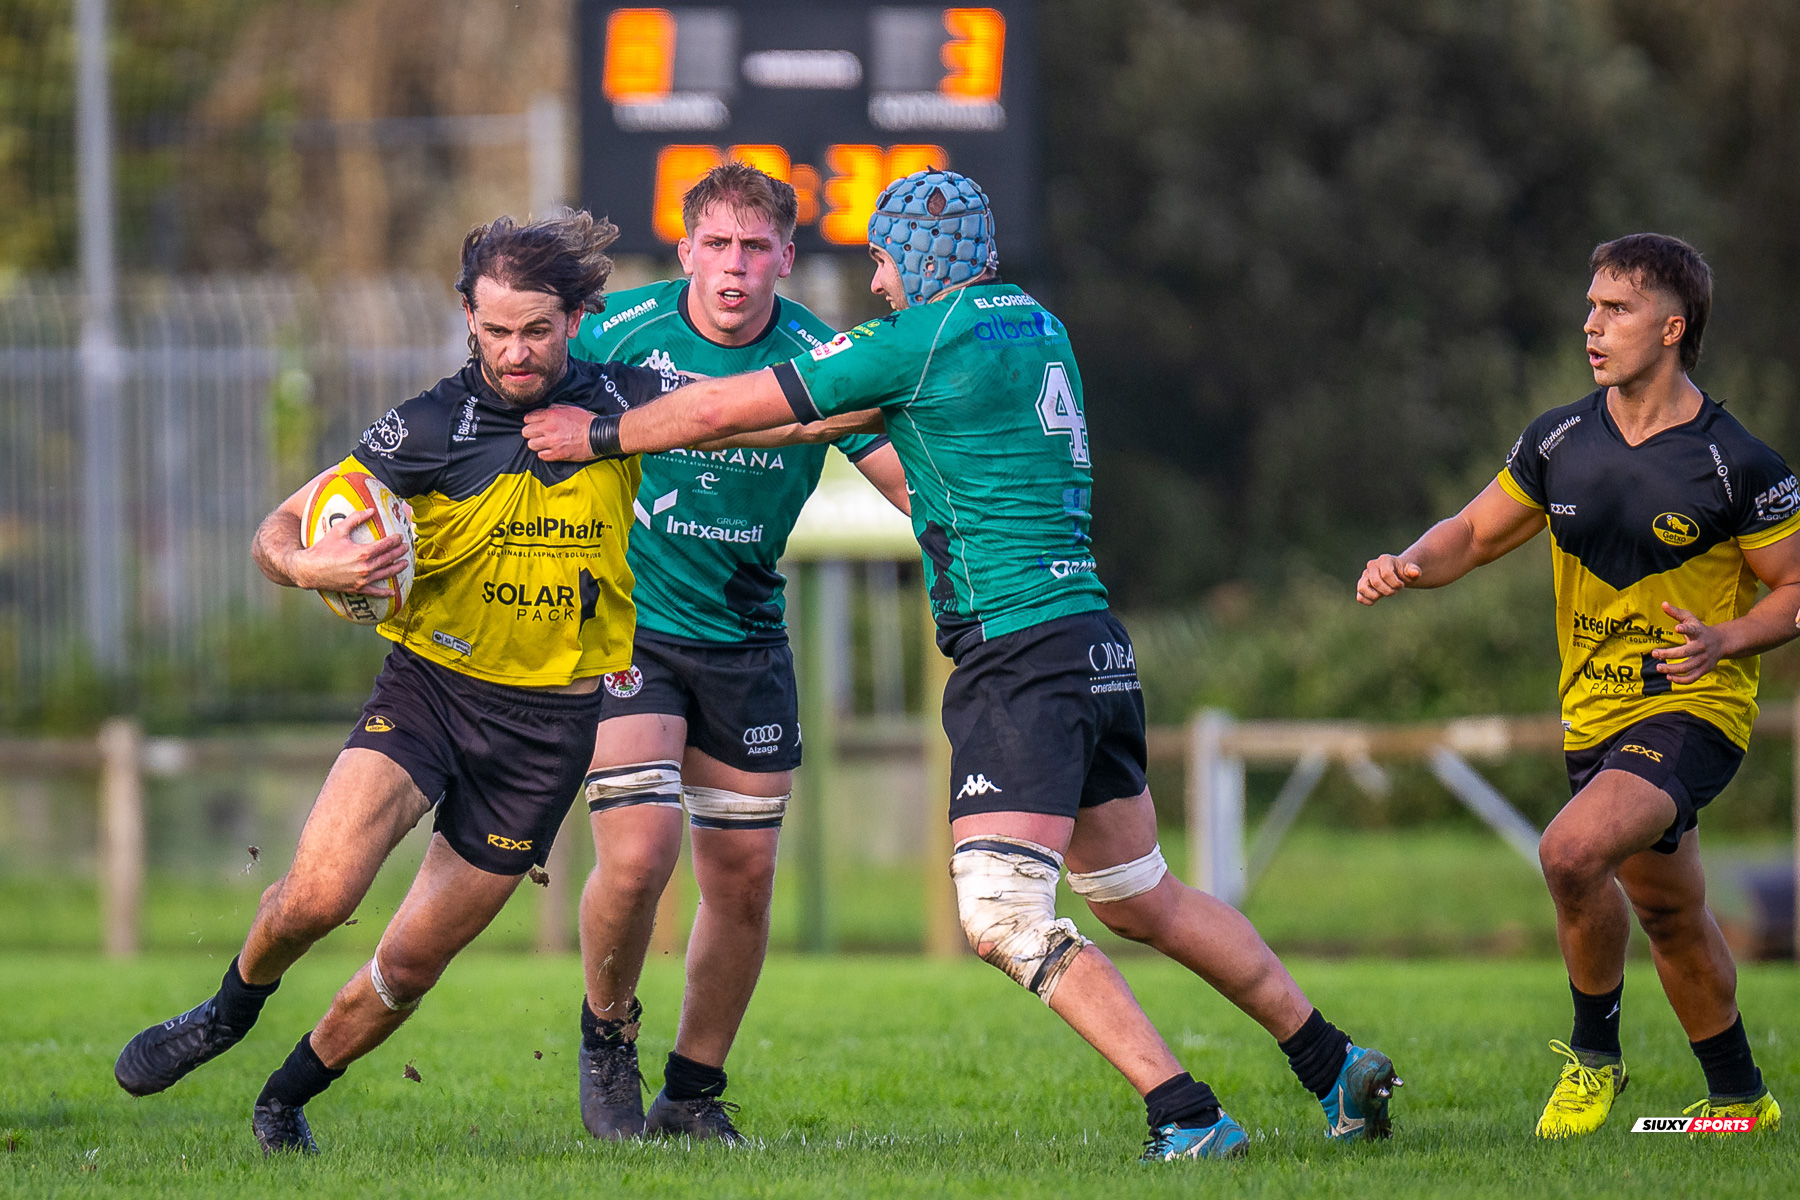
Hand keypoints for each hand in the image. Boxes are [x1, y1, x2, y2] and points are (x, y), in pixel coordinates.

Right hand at [290, 509, 407, 594]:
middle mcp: (366, 568)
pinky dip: (385, 592)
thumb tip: (371, 510)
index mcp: (363, 553)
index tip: (400, 537)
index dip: (395, 540)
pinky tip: (393, 592)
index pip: (386, 545)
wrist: (309, 570)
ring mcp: (362, 580)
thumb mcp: (339, 530)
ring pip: (386, 574)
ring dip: (397, 568)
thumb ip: (356, 518)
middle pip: (388, 559)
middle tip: (406, 548)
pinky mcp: (357, 589)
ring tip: (405, 563)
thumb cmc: (323, 549)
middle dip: (399, 552)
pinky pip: (375, 592)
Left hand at [523, 404, 596, 460]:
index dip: (530, 421)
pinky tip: (550, 451)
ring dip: (537, 444)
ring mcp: (552, 442)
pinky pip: (541, 456)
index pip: (528, 418)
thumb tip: (546, 409)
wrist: (597, 435)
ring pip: (531, 445)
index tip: (534, 424)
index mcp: (551, 415)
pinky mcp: (557, 454)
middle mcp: (549, 428)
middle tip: (538, 434)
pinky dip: (544, 454)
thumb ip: (554, 408)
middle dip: (531, 433)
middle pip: (526, 432)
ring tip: (544, 443)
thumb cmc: (585, 421)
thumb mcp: (570, 408)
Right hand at [1356, 554, 1421, 604]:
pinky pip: (1359, 597)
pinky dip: (1368, 601)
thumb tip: (1415, 573)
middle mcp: (1372, 566)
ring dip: (1376, 596)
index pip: (1386, 574)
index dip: (1396, 584)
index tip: (1402, 585)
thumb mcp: (1412, 571)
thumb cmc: (1404, 573)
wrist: (1398, 575)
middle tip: (1395, 590)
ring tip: (1383, 594)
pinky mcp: (1361, 586)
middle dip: (1388, 590)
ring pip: (1362, 588)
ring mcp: (1365, 576)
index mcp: (1384, 559)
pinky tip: (1377, 599)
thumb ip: (1414, 571)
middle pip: (1376, 582)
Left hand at [1652, 601, 1723, 683]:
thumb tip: (1663, 604)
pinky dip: (1680, 680)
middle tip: (1654, 654)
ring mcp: (1703, 659)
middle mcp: (1702, 647)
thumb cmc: (1700, 629)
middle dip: (1668, 654)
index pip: (1693, 630)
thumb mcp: (1690, 618)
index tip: (1677, 627)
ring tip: (1658, 667)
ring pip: (1687, 667)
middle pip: (1685, 652)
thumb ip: (1676, 612)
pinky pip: (1692, 678)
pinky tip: (1669, 677)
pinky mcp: (1704, 669)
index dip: (1685, 629)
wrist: (1721, 642)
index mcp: (1698, 633)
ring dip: (1672, 669)